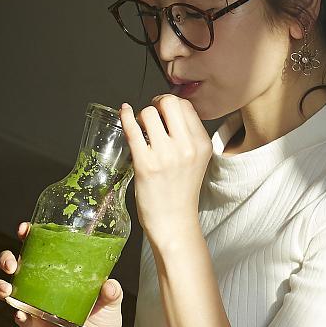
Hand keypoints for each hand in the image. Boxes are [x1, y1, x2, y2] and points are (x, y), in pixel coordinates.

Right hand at [0, 221, 125, 326]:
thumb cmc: (104, 314)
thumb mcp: (112, 299)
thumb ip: (112, 291)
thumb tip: (109, 284)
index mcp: (55, 270)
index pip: (35, 248)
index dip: (26, 236)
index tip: (24, 230)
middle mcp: (39, 285)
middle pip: (14, 267)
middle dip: (6, 260)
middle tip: (12, 263)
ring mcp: (35, 306)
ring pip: (10, 293)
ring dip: (2, 288)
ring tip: (6, 289)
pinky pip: (24, 322)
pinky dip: (20, 317)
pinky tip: (20, 313)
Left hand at [119, 95, 210, 245]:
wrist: (174, 223)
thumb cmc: (180, 194)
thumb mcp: (196, 161)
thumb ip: (187, 138)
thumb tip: (166, 113)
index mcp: (202, 144)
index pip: (186, 106)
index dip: (171, 104)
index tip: (162, 110)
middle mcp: (186, 146)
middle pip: (169, 103)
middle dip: (156, 104)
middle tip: (150, 114)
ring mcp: (166, 155)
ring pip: (149, 113)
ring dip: (141, 116)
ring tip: (141, 130)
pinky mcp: (145, 164)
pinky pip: (132, 130)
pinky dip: (126, 116)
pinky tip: (124, 112)